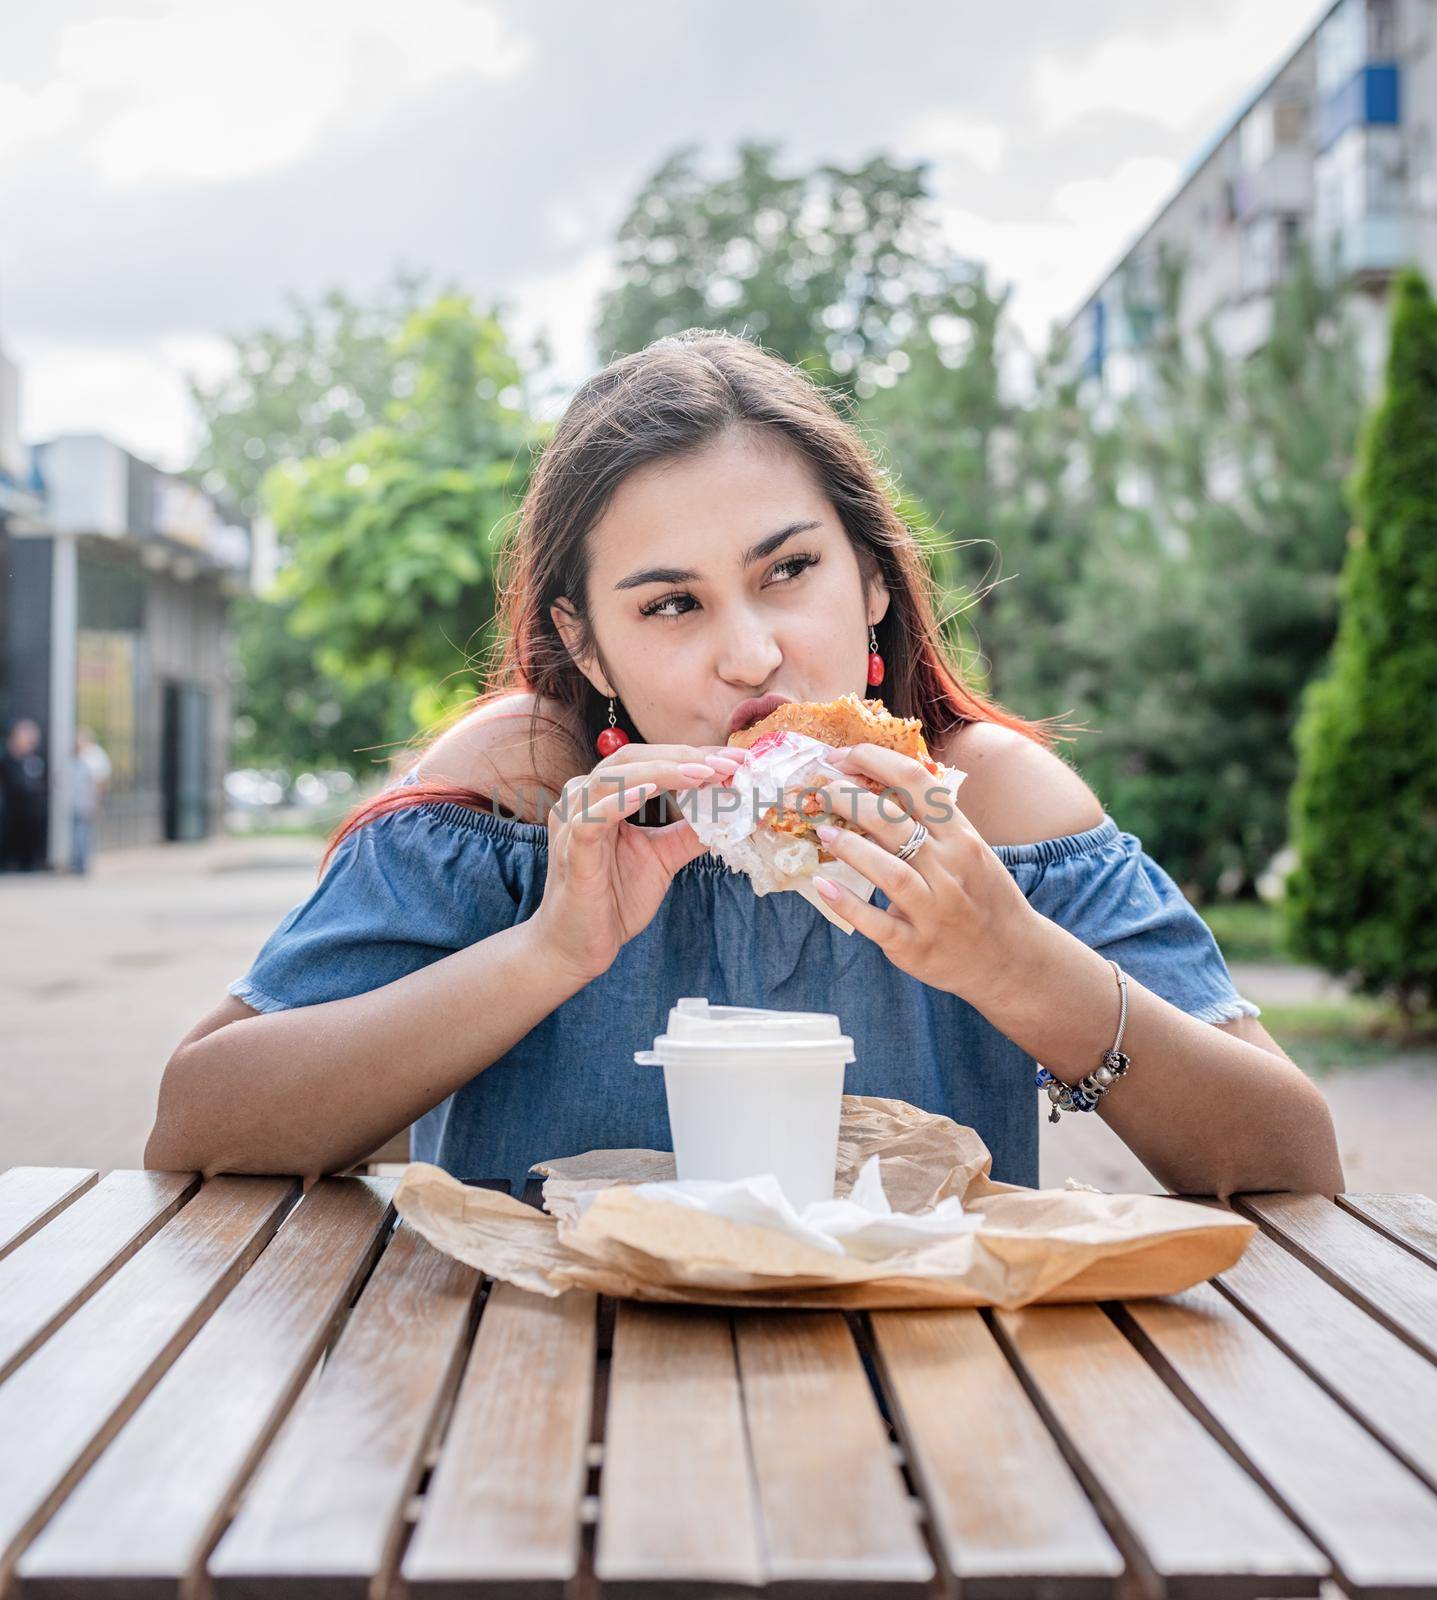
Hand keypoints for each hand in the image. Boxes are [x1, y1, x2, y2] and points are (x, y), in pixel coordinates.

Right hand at [527, 741, 746, 985]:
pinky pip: (592, 819)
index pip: (650, 760)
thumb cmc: (613, 899)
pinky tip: (650, 792)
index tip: (736, 759)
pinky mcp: (572, 852)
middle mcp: (584, 799)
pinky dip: (621, 801)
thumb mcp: (663, 858)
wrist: (577, 945)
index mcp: (605, 796)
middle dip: (683, 757)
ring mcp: (574, 823)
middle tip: (727, 762)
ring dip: (660, 771)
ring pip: (613, 779)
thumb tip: (730, 812)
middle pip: (633, 759)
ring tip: (701, 773)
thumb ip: (690, 832)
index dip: (693, 756)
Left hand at [806, 743, 1038, 1004]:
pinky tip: (822, 885)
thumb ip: (934, 819)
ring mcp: (934, 910)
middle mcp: (950, 869)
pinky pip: (877, 923)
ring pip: (889, 871)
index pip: (916, 782)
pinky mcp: (916, 946)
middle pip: (894, 821)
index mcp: (961, 837)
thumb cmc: (982, 896)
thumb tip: (881, 780)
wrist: (1012, 958)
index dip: (873, 761)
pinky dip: (847, 904)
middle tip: (820, 789)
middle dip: (849, 798)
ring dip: (849, 847)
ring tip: (823, 831)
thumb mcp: (969, 848)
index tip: (840, 755)